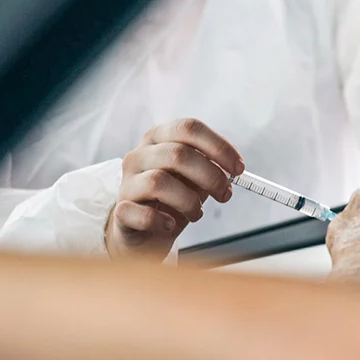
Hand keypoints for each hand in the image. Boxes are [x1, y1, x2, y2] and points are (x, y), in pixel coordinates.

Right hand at [106, 119, 244, 259]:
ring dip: (189, 201)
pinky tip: (170, 224)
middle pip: (178, 154)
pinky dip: (161, 221)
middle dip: (210, 176)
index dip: (218, 147)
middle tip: (225, 194)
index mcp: (158, 138)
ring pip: (159, 182)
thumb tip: (232, 168)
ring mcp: (126, 182)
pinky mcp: (121, 211)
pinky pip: (140, 213)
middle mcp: (139, 155)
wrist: (144, 231)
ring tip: (196, 213)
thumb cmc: (172, 198)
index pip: (189, 128)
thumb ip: (210, 167)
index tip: (238, 168)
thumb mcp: (193, 178)